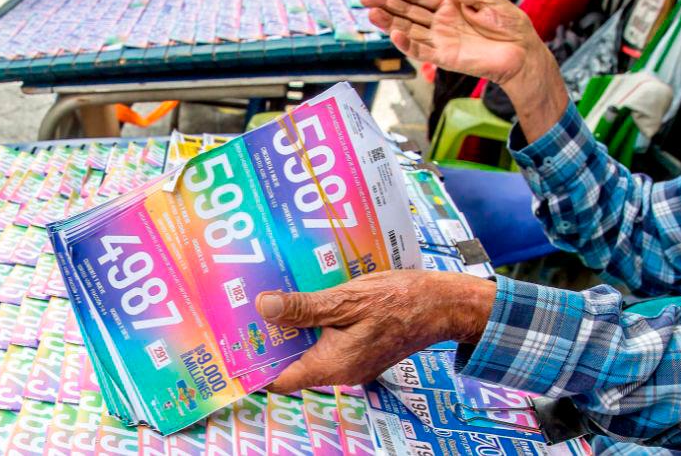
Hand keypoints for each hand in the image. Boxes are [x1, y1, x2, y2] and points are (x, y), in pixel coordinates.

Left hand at [256, 270, 495, 392]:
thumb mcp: (347, 300)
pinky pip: (329, 341)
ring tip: (272, 300)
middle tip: (246, 312)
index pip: (281, 379)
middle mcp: (341, 371)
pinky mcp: (363, 350)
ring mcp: (354, 362)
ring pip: (311, 350)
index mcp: (333, 365)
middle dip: (271, 340)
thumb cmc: (400, 301)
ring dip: (294, 329)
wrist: (445, 303)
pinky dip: (315, 325)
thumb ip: (304, 308)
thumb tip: (264, 308)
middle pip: (293, 363)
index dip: (256, 365)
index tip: (235, 345)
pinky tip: (307, 300)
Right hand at [362, 0, 538, 84]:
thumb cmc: (509, 25)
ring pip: (409, 31)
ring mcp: (441, 40)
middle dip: (386, 5)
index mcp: (450, 5)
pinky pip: (422, 51)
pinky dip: (408, 45)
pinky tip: (394, 35)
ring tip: (371, 14)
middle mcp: (440, 23)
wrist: (523, 52)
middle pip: (407, 13)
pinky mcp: (446, 58)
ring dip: (389, 23)